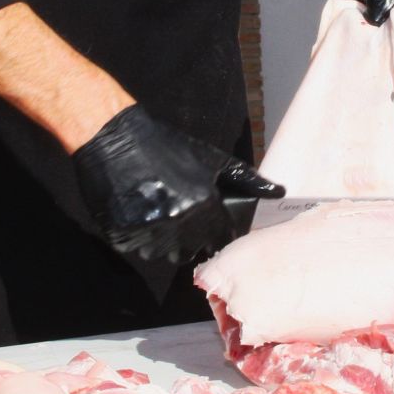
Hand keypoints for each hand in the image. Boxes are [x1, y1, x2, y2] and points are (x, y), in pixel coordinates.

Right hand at [72, 106, 282, 261]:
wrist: (115, 139)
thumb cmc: (165, 147)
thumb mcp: (210, 159)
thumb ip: (246, 180)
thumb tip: (279, 191)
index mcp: (202, 205)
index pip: (219, 239)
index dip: (215, 236)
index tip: (209, 230)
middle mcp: (176, 223)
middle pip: (188, 253)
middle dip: (186, 240)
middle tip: (176, 217)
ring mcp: (146, 231)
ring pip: (160, 254)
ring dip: (160, 241)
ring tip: (154, 211)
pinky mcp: (120, 235)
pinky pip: (134, 248)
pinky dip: (136, 237)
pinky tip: (136, 211)